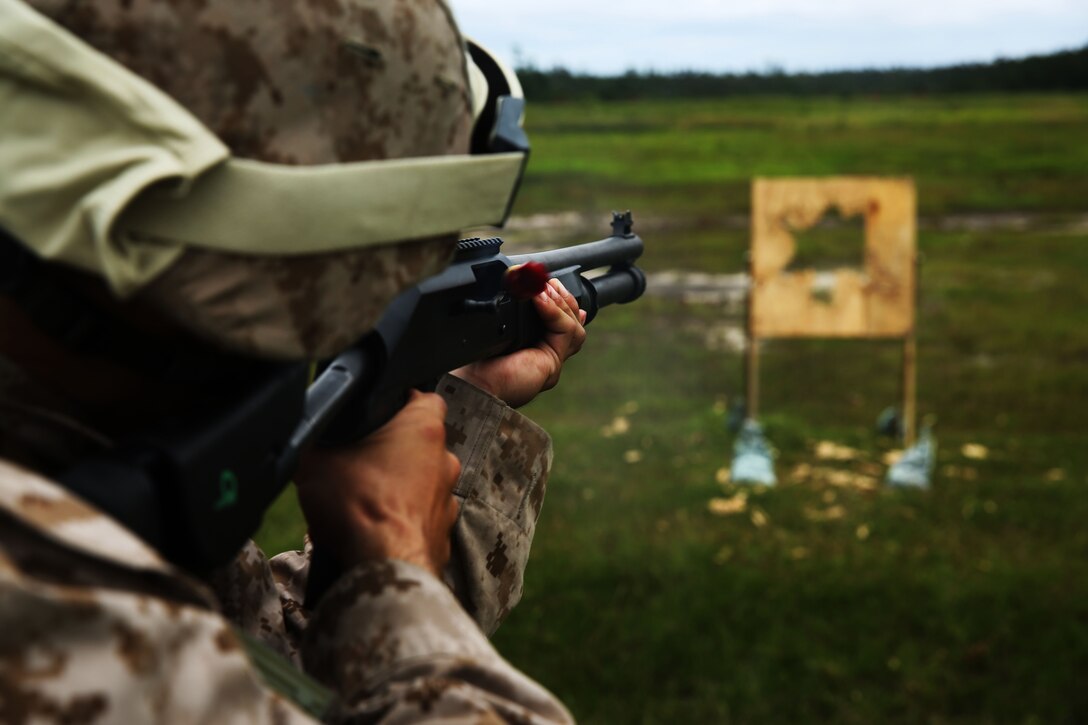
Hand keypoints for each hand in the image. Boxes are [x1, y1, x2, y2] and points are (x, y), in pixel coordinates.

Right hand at [294, 391, 460, 575]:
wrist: (383, 566)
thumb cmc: (359, 506)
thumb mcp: (315, 462)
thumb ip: (314, 441)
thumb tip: (306, 438)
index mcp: (423, 429)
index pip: (425, 397)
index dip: (401, 401)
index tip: (380, 412)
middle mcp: (445, 461)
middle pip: (420, 444)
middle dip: (392, 451)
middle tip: (359, 463)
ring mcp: (447, 499)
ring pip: (421, 482)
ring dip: (397, 487)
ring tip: (361, 501)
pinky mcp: (443, 533)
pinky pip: (420, 518)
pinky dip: (401, 520)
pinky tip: (373, 528)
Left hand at [452, 277, 586, 407]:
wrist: (474, 383)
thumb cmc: (477, 361)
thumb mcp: (497, 328)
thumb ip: (512, 311)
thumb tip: (520, 283)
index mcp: (534, 349)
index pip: (560, 325)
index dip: (562, 304)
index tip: (552, 284)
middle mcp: (546, 357)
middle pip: (572, 323)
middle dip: (563, 298)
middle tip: (548, 282)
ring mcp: (552, 361)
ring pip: (573, 327)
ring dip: (560, 303)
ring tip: (544, 288)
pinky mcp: (552, 363)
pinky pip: (565, 331)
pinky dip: (555, 312)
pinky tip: (540, 299)